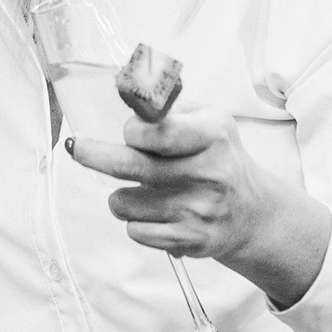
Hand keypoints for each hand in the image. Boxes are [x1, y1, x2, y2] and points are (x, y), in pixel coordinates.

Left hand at [66, 105, 331, 307]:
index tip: (128, 132)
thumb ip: (170, 107)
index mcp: (213, 135)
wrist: (253, 213)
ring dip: (120, 195)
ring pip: (124, 202)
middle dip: (94, 155)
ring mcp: (199, 210)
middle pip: (130, 165)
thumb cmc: (219, 158)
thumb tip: (128, 92)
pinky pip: (135, 231)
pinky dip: (135, 221)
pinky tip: (154, 213)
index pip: (159, 131)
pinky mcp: (191, 240)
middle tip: (77, 147)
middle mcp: (210, 173)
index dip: (133, 131)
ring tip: (140, 189)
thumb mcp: (208, 119)